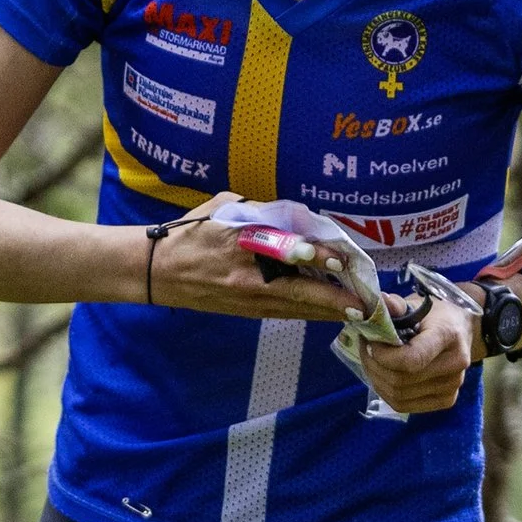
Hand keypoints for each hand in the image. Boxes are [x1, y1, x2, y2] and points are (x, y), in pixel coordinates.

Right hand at [144, 196, 365, 322]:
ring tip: (358, 310)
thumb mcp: (223, 208)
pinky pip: (284, 313)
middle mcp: (246, 279)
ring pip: (296, 308)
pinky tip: (330, 312)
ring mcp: (246, 300)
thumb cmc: (190, 233)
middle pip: (299, 292)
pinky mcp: (245, 311)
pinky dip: (309, 312)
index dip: (318, 257)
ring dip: (328, 311)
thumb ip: (261, 212)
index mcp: (240, 246)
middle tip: (365, 301)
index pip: (287, 252)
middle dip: (334, 298)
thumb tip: (294, 219)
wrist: (157, 272)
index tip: (343, 260)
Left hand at [360, 292, 480, 415]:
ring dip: (377, 379)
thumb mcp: (417, 304)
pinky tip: (383, 375)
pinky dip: (386, 392)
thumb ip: (396, 306)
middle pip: (401, 380)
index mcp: (448, 336)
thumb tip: (380, 303)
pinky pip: (404, 405)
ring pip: (399, 396)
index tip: (371, 342)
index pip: (412, 359)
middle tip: (366, 349)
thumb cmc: (436, 315)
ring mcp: (453, 386)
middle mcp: (455, 365)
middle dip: (374, 366)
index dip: (383, 356)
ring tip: (372, 361)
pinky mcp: (447, 400)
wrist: (463, 329)